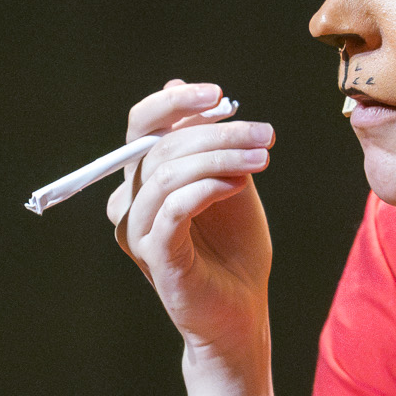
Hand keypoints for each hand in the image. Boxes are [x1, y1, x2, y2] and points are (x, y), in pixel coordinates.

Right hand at [104, 80, 276, 363]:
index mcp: (144, 179)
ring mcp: (139, 232)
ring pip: (167, 175)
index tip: (220, 95)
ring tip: (261, 160)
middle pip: (160, 147)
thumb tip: (178, 84)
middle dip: (217, 133)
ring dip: (219, 158)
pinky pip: (172, 211)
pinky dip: (205, 189)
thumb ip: (207, 142)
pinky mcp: (156, 257)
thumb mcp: (227, 180)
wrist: (242, 311)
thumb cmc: (234, 247)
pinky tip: (237, 185)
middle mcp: (131, 202)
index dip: (175, 104)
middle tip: (264, 134)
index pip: (142, 126)